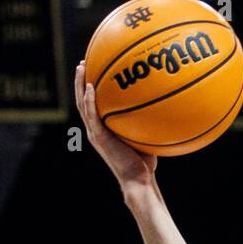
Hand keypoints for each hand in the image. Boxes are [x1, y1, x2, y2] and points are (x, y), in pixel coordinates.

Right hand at [74, 60, 157, 189]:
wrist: (138, 180)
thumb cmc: (145, 163)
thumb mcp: (145, 137)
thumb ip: (146, 122)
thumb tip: (162, 104)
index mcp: (102, 130)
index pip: (92, 105)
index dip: (89, 88)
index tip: (92, 70)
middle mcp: (96, 130)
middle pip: (82, 100)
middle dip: (81, 81)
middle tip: (83, 63)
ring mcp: (95, 133)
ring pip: (82, 104)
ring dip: (80, 85)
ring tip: (81, 67)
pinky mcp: (99, 137)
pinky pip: (92, 115)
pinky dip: (90, 100)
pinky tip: (91, 87)